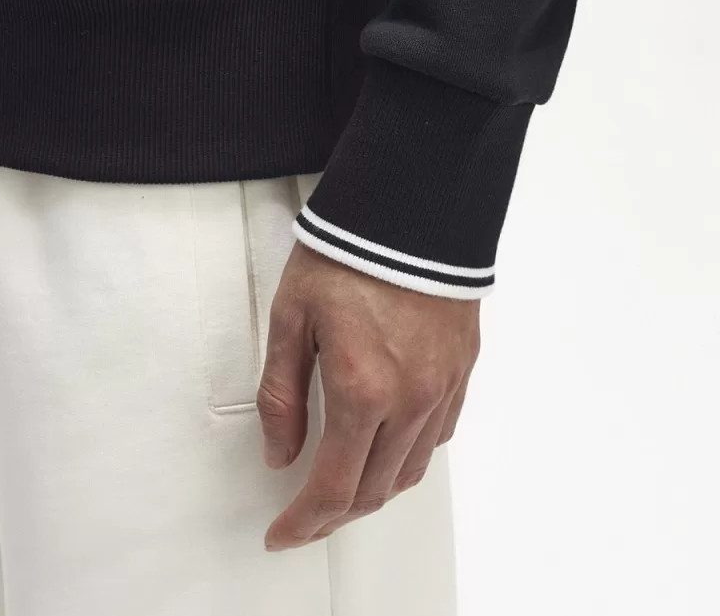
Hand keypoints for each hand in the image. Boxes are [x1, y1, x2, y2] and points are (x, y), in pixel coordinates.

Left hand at [257, 241, 479, 550]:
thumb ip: (282, 394)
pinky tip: (389, 445)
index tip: (283, 533)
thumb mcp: (292, 317)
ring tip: (344, 488)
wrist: (410, 207)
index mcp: (362, 388)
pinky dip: (409, 455)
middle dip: (335, 515)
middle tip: (306, 516)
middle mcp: (410, 398)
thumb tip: (280, 451)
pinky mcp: (462, 369)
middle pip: (374, 489)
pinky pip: (439, 434)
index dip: (304, 522)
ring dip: (374, 491)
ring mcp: (442, 386)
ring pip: (411, 470)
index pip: (333, 486)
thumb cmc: (349, 252)